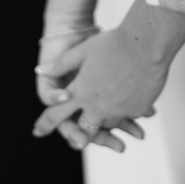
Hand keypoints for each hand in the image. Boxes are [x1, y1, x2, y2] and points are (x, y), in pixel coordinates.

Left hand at [33, 25, 164, 150]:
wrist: (146, 43)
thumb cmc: (114, 43)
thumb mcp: (83, 51)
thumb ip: (61, 64)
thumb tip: (41, 68)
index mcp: (80, 92)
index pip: (57, 113)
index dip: (46, 123)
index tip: (38, 131)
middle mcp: (97, 105)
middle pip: (84, 128)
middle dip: (79, 134)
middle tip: (78, 140)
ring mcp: (118, 109)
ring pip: (108, 123)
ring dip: (107, 121)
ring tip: (113, 113)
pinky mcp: (137, 109)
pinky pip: (128, 115)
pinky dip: (127, 111)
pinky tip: (132, 100)